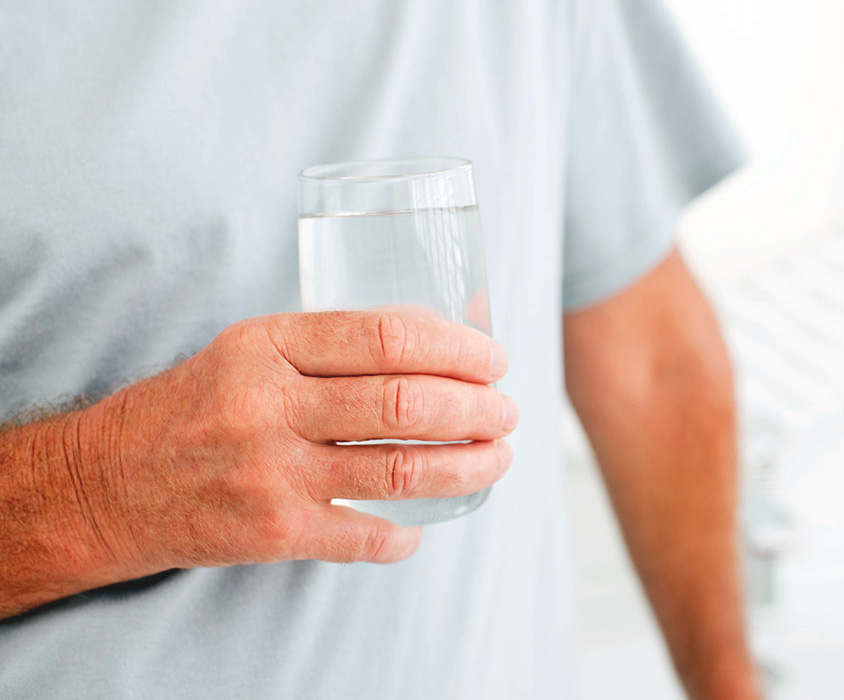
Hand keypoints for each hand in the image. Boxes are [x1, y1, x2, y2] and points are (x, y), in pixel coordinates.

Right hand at [2, 310, 515, 614]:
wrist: (106, 482)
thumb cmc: (194, 407)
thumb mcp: (250, 350)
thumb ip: (330, 346)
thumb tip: (435, 343)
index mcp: (267, 345)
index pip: (388, 336)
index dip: (458, 349)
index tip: (493, 360)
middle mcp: (269, 404)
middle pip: (408, 404)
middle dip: (478, 410)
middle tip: (507, 412)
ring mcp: (271, 472)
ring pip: (401, 470)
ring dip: (469, 466)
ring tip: (498, 459)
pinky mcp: (271, 532)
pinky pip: (364, 536)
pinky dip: (405, 537)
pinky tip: (423, 531)